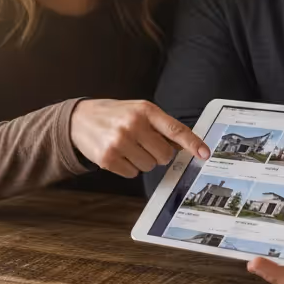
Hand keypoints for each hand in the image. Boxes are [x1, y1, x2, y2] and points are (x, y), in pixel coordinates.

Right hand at [70, 100, 209, 178]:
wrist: (78, 119)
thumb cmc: (114, 114)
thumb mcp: (138, 110)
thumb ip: (160, 125)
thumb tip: (183, 146)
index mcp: (144, 110)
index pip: (175, 129)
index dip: (192, 143)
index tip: (204, 153)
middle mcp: (133, 125)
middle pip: (164, 155)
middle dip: (158, 154)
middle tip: (144, 144)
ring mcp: (120, 143)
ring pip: (149, 166)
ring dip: (142, 161)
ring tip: (128, 147)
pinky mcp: (108, 159)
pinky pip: (132, 174)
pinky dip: (128, 167)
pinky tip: (118, 154)